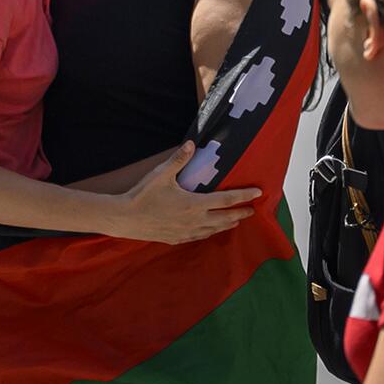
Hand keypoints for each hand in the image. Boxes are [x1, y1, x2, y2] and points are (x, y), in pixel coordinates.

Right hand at [113, 142, 260, 243]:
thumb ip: (179, 159)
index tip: (258, 193)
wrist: (126, 218)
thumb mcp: (161, 174)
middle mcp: (195, 220)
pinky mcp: (177, 239)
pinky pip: (199, 237)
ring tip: (235, 222)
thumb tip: (191, 144)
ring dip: (227, 225)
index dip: (243, 196)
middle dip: (240, 214)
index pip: (226, 200)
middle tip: (251, 211)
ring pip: (213, 230)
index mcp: (194, 204)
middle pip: (224, 218)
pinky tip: (210, 231)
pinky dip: (209, 233)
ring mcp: (186, 232)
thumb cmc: (143, 195)